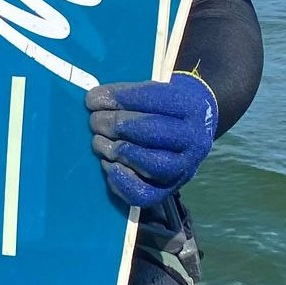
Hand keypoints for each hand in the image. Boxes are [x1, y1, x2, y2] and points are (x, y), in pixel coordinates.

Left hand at [84, 71, 217, 207]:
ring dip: (117, 151)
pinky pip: (144, 194)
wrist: (191, 128)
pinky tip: (108, 164)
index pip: (152, 99)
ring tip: (99, 141)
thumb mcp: (152, 89)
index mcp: (188, 106)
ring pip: (150, 164)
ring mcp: (183, 168)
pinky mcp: (169, 190)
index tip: (92, 99)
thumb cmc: (162, 105)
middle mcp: (193, 139)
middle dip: (115, 124)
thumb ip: (126, 94)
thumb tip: (95, 100)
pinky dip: (121, 181)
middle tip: (95, 120)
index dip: (118, 99)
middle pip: (151, 132)